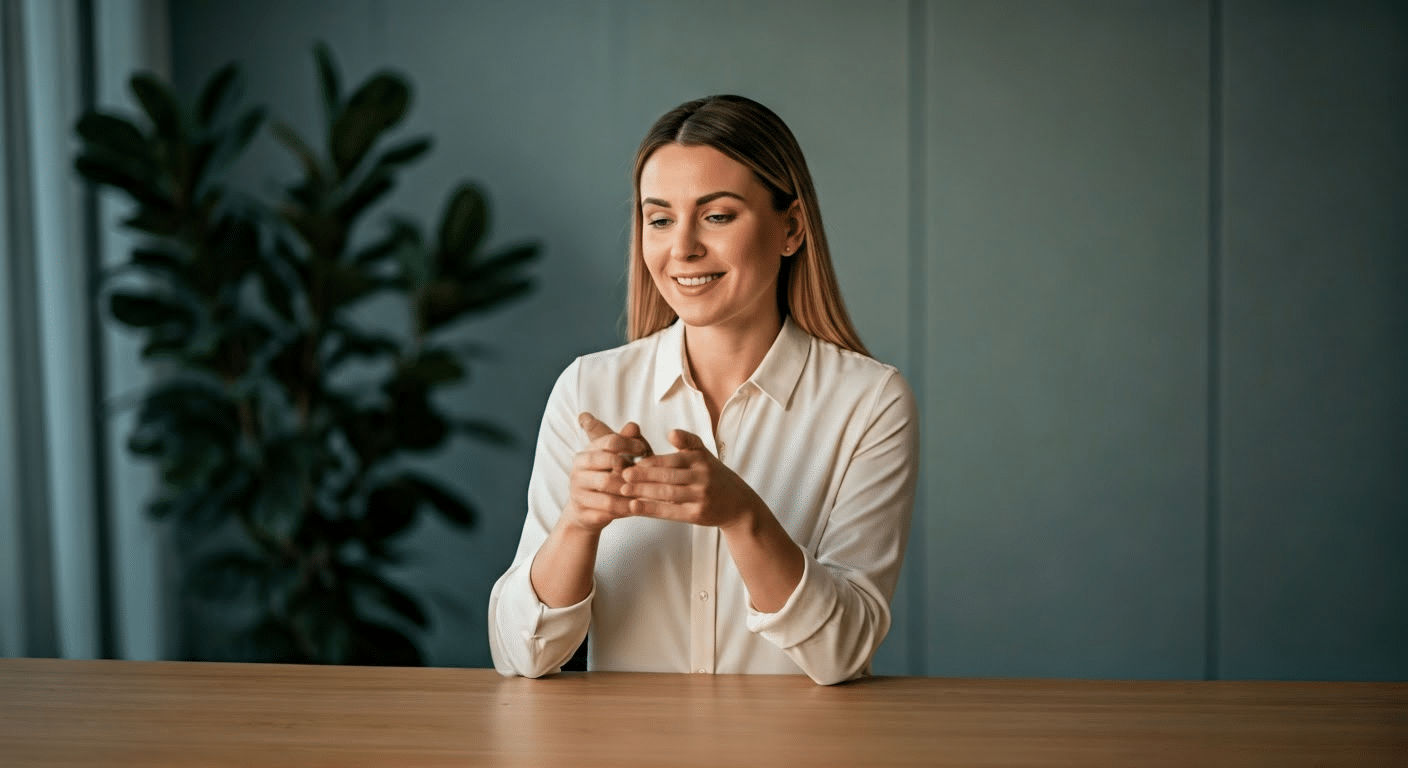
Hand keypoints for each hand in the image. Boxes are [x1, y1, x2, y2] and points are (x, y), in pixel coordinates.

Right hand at [564, 412, 652, 532]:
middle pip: (608, 462)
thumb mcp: (617, 459)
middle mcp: (577, 469)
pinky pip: (607, 511)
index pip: (610, 440)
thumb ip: (626, 443)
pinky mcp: (582, 512)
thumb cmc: (608, 478)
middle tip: (645, 474)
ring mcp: (577, 491)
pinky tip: (637, 508)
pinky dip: (624, 509)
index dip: (630, 444)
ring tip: (646, 492)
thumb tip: (633, 426)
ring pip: (608, 488)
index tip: (643, 450)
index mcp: (586, 452)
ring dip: (629, 490)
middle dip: (630, 467)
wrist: (587, 511)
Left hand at [620, 429, 765, 529]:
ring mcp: (700, 496)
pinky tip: (634, 507)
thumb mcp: (705, 455)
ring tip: (623, 490)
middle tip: (622, 474)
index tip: (629, 461)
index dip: (648, 461)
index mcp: (700, 460)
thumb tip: (670, 433)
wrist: (738, 504)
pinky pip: (669, 512)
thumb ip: (687, 442)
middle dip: (642, 476)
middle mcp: (702, 477)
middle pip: (666, 476)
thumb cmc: (714, 477)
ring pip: (666, 493)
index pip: (670, 459)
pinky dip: (650, 509)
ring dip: (642, 492)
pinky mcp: (697, 515)